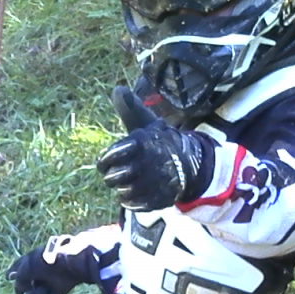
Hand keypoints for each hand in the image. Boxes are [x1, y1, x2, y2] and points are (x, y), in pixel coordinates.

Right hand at [8, 242, 85, 293]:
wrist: (70, 263)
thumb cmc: (46, 262)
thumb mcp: (26, 269)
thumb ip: (19, 279)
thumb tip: (18, 291)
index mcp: (34, 258)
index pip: (19, 266)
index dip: (13, 272)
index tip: (8, 277)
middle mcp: (42, 269)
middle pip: (27, 282)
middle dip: (23, 288)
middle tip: (23, 292)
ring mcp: (51, 279)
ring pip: (37, 291)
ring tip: (35, 293)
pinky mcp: (60, 289)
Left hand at [96, 86, 215, 210]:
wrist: (189, 164)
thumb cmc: (160, 142)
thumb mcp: (146, 123)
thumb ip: (129, 109)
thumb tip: (117, 89)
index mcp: (140, 143)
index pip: (109, 157)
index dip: (105, 159)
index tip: (108, 159)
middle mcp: (145, 164)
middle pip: (111, 178)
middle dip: (112, 175)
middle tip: (119, 171)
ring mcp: (152, 184)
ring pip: (120, 192)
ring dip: (122, 187)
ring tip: (131, 179)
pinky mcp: (156, 200)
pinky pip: (131, 204)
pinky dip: (131, 199)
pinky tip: (138, 189)